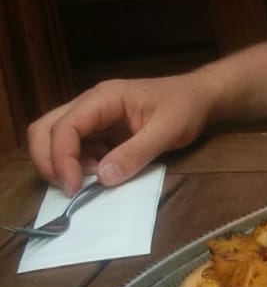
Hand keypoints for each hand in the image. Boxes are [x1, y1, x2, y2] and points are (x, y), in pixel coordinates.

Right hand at [27, 74, 217, 193]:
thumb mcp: (167, 131)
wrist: (200, 98)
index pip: (65, 126)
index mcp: (104, 98)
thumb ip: (136, 153)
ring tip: (88, 181)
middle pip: (45, 128)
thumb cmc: (185, 107)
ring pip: (54, 138)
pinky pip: (75, 147)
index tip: (75, 188)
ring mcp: (93, 117)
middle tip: (70, 188)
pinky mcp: (99, 131)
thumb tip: (102, 178)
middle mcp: (91, 104)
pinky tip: (100, 173)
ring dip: (61, 164)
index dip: (61, 158)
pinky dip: (77, 165)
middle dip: (49, 161)